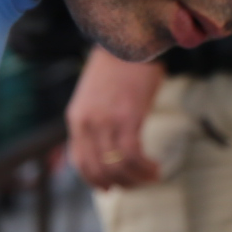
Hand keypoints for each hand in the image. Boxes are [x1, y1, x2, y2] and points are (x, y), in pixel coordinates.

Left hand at [67, 47, 165, 188]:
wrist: (130, 44)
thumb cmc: (117, 69)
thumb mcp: (96, 97)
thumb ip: (95, 122)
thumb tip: (105, 149)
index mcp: (76, 119)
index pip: (80, 163)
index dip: (96, 181)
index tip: (114, 187)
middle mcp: (87, 123)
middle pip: (98, 170)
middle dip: (120, 184)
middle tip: (139, 183)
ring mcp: (106, 121)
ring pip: (116, 166)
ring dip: (136, 178)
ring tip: (151, 176)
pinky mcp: (127, 116)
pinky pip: (132, 154)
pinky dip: (144, 167)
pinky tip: (155, 166)